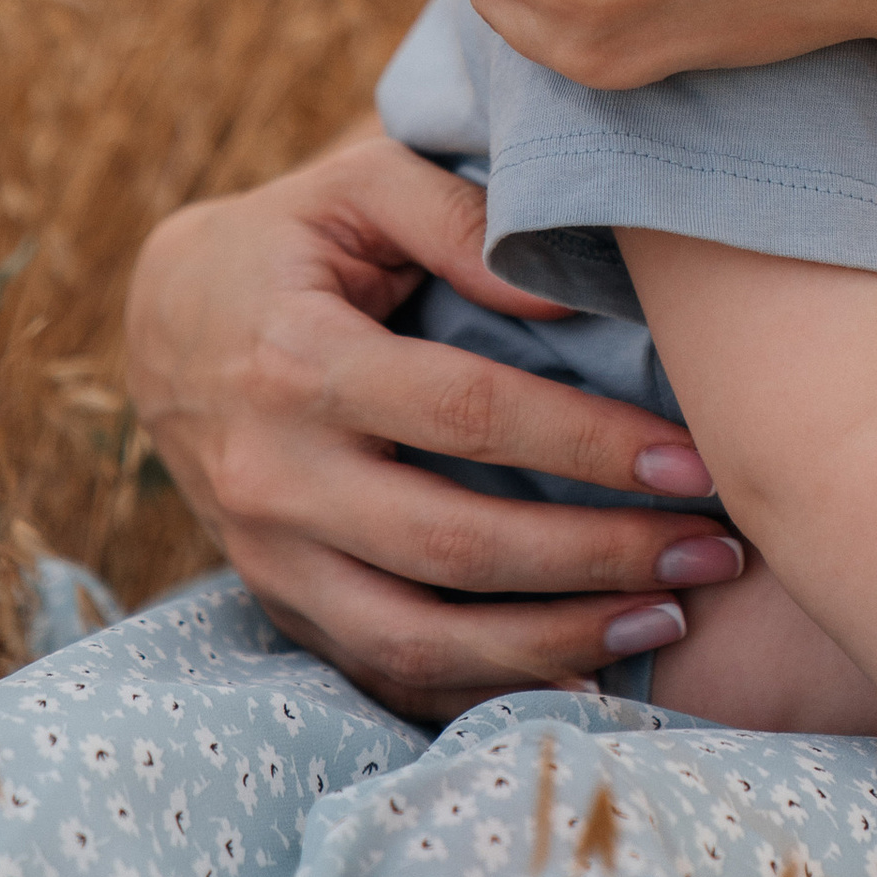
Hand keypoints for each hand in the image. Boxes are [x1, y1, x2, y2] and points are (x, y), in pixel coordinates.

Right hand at [122, 127, 747, 717]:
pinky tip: (583, 675)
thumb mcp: (360, 187)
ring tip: (668, 615)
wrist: (161, 323)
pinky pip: (386, 673)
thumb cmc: (291, 240)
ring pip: (419, 638)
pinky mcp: (280, 605)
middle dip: (598, 556)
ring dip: (554, 643)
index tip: (692, 460)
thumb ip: (462, 221)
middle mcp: (272, 477)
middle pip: (455, 546)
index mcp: (297, 362)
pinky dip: (487, 689)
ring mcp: (269, 558)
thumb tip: (573, 291)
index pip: (469, 415)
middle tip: (715, 551)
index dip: (588, 442)